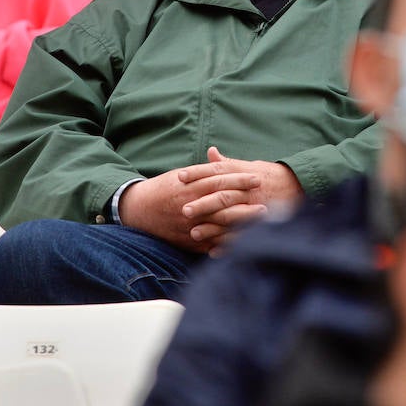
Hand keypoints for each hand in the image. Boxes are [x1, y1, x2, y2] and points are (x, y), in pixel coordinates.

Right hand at [118, 163, 267, 253]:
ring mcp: (189, 226)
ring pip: (220, 226)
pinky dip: (227, 244)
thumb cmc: (164, 189)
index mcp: (190, 187)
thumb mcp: (182, 175)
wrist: (139, 210)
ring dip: (242, 225)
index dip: (240, 180)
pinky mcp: (188, 241)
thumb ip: (204, 171)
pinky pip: (211, 244)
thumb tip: (223, 161)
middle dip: (246, 203)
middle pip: (223, 204)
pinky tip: (244, 243)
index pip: (220, 181)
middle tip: (267, 203)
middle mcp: (191, 206)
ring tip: (260, 224)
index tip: (257, 179)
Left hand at [176, 147, 304, 250]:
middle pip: (222, 196)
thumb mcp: (248, 166)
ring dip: (212, 228)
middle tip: (183, 210)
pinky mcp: (261, 223)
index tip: (180, 177)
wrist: (298, 186)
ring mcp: (254, 207)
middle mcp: (246, 190)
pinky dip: (228, 244)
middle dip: (202, 204)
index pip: (216, 171)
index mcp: (241, 173)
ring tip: (193, 234)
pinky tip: (213, 252)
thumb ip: (227, 162)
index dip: (197, 173)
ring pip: (231, 218)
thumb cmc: (268, 175)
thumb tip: (210, 151)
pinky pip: (243, 236)